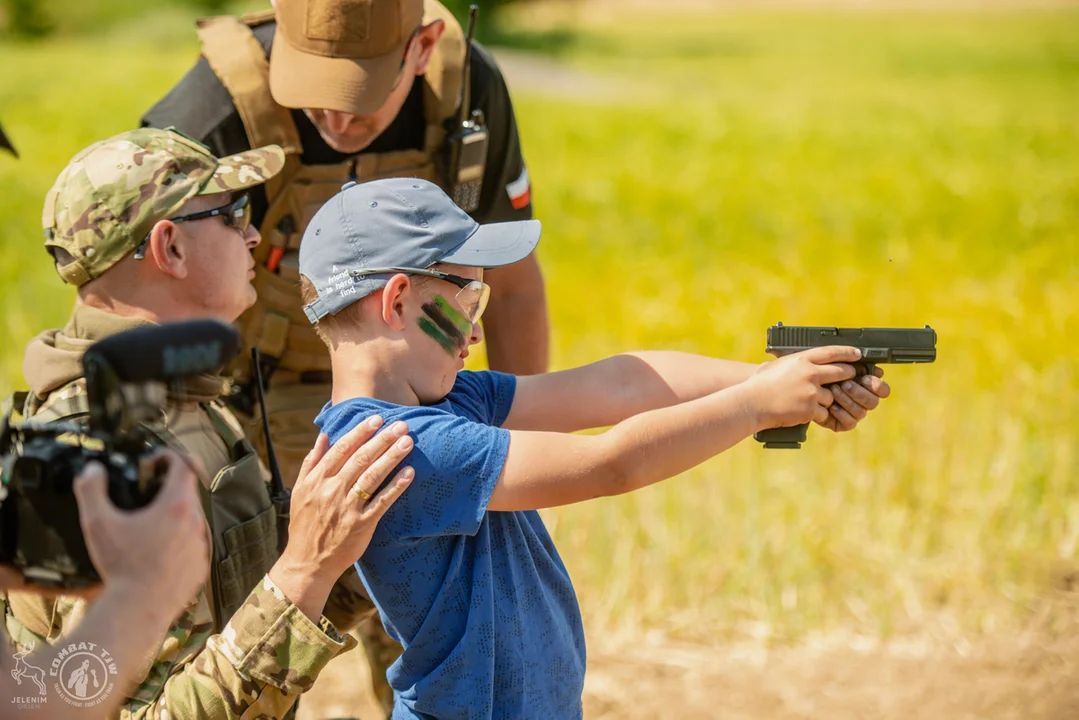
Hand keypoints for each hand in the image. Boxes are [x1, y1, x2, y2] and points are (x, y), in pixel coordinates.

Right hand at [73, 450, 209, 613]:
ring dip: (175, 514)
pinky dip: (178, 541)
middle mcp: (196, 522)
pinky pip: (192, 545)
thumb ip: (91, 490)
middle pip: (189, 491)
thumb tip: (92, 470)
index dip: (170, 456)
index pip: (184, 465)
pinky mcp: (200, 565)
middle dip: (170, 485)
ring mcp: (201, 545)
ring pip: (192, 519)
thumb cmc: (121, 565)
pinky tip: (157, 549)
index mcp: (177, 505)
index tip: (155, 460)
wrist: (138, 609)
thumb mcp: (98, 523)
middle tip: (148, 490)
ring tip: (150, 522)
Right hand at [273, 416, 413, 606]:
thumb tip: (324, 436)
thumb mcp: (300, 491)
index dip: (360, 432)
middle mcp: (331, 491)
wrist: (307, 563)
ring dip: (391, 457)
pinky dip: (396, 486)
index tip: (376, 419)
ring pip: (372, 476)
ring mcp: (347, 508)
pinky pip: (382, 502)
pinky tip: (409, 472)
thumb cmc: (305, 525)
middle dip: (382, 439)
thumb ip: (312, 462)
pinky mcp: (362, 525)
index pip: (342, 449)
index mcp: (317, 480)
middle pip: (360, 459)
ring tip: (407, 441)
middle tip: (400, 424)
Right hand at [746, 346, 860, 429]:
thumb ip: (792, 362)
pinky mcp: (810, 409)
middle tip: (851, 377)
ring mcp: (812, 392)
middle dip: (849, 375)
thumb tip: (801, 361)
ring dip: (826, 400)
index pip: (832, 352)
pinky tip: (806, 413)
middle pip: (841, 372)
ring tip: (811, 402)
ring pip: (833, 396)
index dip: (848, 353)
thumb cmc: (759, 384)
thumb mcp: (776, 365)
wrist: (752, 403)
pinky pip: (824, 412)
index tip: (858, 354)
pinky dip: (817, 414)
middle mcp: (810, 373)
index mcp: (802, 359)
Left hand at [818, 366, 891, 431]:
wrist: (804, 388)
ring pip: (861, 412)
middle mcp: (863, 401)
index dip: (877, 385)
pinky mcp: (843, 424)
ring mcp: (854, 413)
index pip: (883, 390)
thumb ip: (856, 365)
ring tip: (833, 390)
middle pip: (873, 402)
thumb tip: (877, 370)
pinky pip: (850, 423)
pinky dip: (841, 413)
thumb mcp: (837, 365)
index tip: (864, 378)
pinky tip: (831, 406)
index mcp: (867, 386)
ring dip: (847, 400)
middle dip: (859, 392)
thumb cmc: (822, 374)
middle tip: (845, 384)